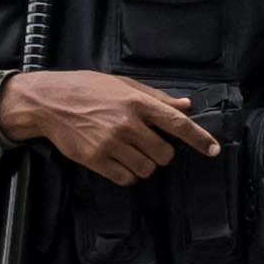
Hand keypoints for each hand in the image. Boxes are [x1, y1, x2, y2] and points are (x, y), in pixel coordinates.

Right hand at [0, 67, 213, 181]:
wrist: (49, 102)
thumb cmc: (86, 89)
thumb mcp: (122, 84)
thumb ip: (156, 97)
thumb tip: (185, 106)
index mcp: (136, 102)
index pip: (177, 124)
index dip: (199, 139)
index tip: (214, 150)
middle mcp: (127, 123)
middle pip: (164, 154)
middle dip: (161, 153)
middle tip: (146, 144)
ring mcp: (111, 143)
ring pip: (146, 169)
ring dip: (144, 165)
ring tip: (129, 151)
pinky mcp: (96, 159)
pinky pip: (126, 178)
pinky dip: (127, 174)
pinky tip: (117, 161)